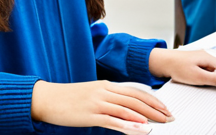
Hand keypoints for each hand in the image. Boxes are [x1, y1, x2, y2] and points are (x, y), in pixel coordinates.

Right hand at [31, 80, 172, 132]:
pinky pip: (115, 121)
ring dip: (148, 117)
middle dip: (155, 109)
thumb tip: (124, 109)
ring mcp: (98, 103)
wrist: (46, 98)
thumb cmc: (67, 98)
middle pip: (136, 99)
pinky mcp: (92, 115)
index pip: (135, 91)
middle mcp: (104, 91)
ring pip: (129, 109)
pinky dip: (130, 125)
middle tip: (169, 117)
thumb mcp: (91, 94)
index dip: (152, 100)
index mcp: (105, 85)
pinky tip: (142, 130)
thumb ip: (108, 99)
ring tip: (162, 123)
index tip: (164, 108)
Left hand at [149, 49, 215, 87]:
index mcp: (209, 58)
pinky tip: (198, 78)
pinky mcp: (198, 62)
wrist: (162, 62)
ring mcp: (203, 58)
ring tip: (202, 80)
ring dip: (213, 77)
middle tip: (210, 83)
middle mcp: (208, 56)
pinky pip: (208, 69)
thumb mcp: (198, 77)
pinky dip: (207, 75)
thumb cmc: (177, 68)